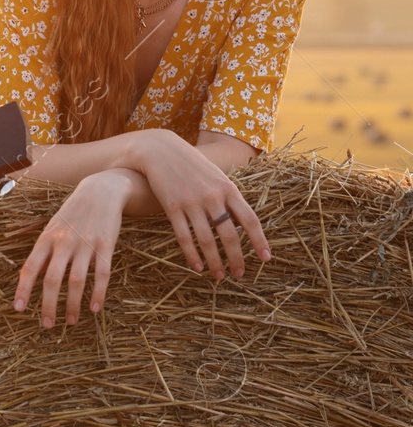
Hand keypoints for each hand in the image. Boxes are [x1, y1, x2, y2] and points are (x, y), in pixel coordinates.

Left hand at [15, 169, 131, 326]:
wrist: (100, 191)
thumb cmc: (72, 213)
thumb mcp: (52, 227)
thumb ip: (42, 251)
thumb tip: (27, 277)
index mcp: (46, 238)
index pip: (30, 268)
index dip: (23, 289)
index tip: (19, 309)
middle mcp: (63, 242)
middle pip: (52, 280)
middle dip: (48, 305)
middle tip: (47, 324)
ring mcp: (85, 244)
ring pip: (77, 281)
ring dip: (72, 304)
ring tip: (71, 321)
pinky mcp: (105, 245)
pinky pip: (102, 274)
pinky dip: (98, 293)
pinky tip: (95, 308)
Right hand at [129, 130, 270, 279]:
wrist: (161, 150)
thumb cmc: (191, 165)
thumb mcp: (216, 176)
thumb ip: (228, 197)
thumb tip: (241, 222)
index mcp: (228, 189)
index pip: (250, 220)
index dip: (259, 241)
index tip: (265, 258)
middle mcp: (213, 197)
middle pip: (230, 235)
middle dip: (236, 258)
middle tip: (239, 274)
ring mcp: (192, 202)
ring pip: (207, 239)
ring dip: (215, 261)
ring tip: (219, 276)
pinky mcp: (172, 207)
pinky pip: (184, 236)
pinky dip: (191, 254)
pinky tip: (197, 267)